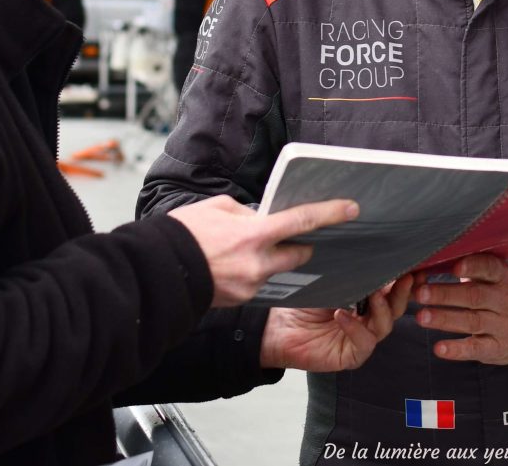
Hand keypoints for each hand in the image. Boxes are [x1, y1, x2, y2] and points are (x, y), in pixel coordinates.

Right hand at [168, 195, 358, 307]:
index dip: (330, 214)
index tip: (351, 208)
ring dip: (273, 259)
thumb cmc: (182, 234)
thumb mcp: (218, 208)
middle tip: (300, 236)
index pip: (302, 222)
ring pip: (278, 270)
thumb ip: (246, 214)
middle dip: (302, 246)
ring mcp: (250, 285)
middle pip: (300, 255)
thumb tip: (259, 219)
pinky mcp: (241, 299)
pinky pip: (258, 282)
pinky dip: (254, 271)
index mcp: (254, 235)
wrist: (156, 273)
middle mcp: (257, 263)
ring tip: (250, 249)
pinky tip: (235, 264)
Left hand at [259, 275, 412, 371]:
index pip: (391, 288)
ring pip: (385, 325)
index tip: (411, 265)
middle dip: (401, 293)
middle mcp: (368, 317)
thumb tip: (373, 253)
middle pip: (395, 307)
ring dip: (382, 309)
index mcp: (366, 298)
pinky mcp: (351, 354)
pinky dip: (356, 328)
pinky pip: (364, 343)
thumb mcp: (331, 280)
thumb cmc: (302, 300)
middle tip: (404, 278)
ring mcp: (361, 337)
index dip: (403, 278)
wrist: (277, 327)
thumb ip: (353, 273)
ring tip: (374, 295)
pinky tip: (343, 315)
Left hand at [412, 254, 507, 364]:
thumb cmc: (501, 294)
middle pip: (474, 296)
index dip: (473, 267)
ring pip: (472, 321)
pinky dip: (457, 349)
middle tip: (421, 293)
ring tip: (421, 316)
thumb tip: (433, 262)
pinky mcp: (497, 348)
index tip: (454, 267)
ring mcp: (502, 326)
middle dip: (446, 294)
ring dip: (445, 319)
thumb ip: (471, 270)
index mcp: (503, 278)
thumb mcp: (495, 278)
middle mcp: (504, 300)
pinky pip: (476, 348)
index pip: (490, 269)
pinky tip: (439, 348)